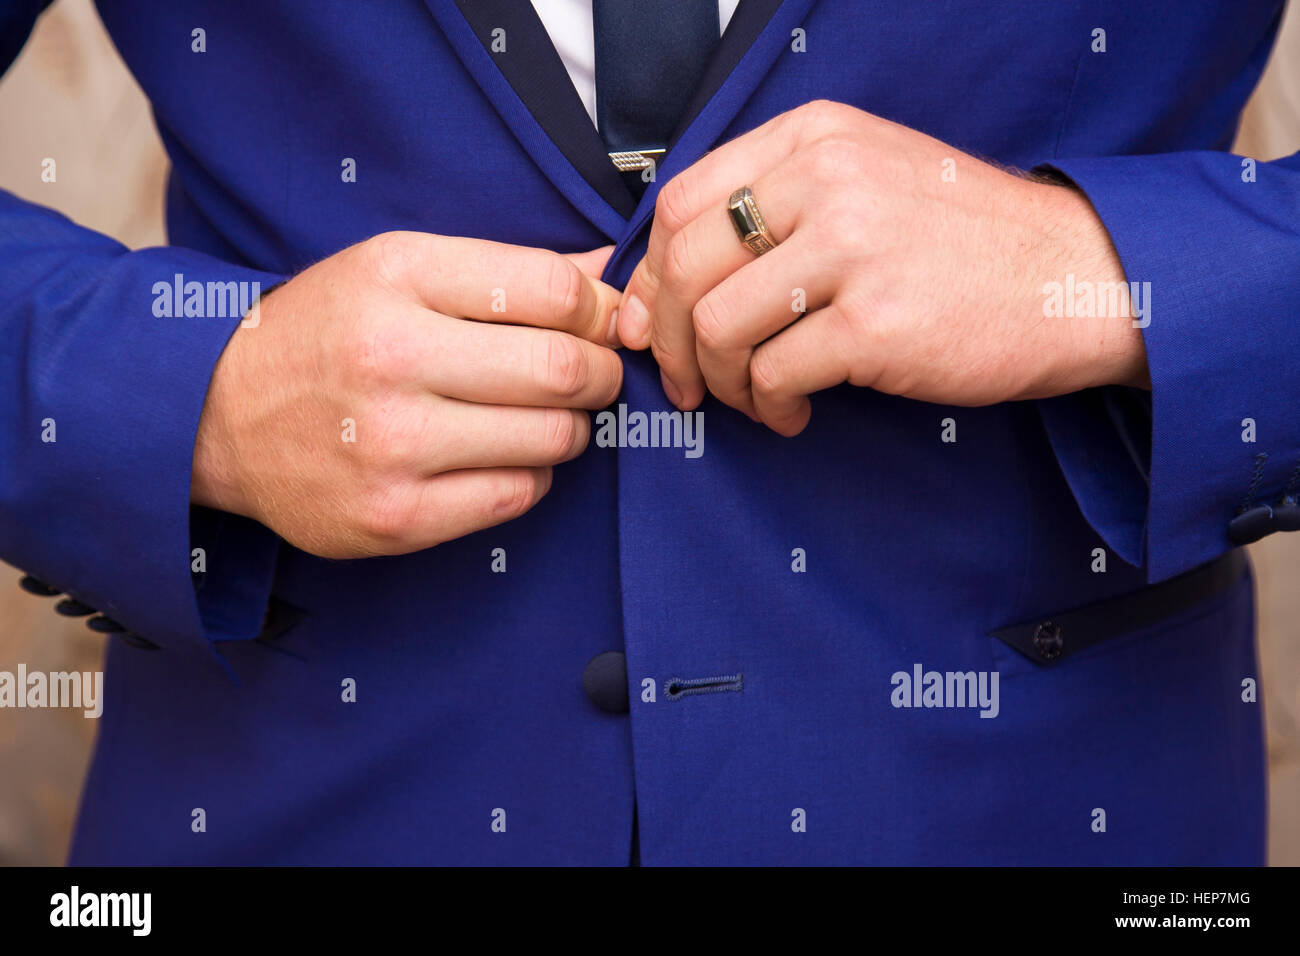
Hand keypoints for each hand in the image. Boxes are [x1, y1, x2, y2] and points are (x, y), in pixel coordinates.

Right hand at [192, 232, 622, 557]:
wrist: (218, 416)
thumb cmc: (329, 333)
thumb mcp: (400, 270)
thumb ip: (506, 270)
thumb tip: (610, 276)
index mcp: (397, 277)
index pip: (553, 289)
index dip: (600, 309)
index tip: (601, 323)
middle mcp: (391, 357)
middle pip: (563, 368)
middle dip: (602, 373)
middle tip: (595, 375)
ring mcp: (392, 445)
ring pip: (552, 438)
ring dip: (571, 427)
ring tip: (543, 415)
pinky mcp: (396, 516)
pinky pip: (518, 495)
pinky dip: (532, 474)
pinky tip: (503, 455)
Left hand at [617, 100, 1148, 434]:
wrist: (1075, 277)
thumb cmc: (961, 240)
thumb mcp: (867, 182)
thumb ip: (772, 212)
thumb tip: (662, 285)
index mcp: (815, 137)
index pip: (683, 201)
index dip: (651, 274)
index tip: (653, 321)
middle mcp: (827, 179)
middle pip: (686, 266)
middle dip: (668, 339)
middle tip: (683, 380)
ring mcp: (853, 248)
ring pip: (718, 326)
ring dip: (718, 381)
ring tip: (752, 400)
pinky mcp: (877, 322)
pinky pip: (773, 374)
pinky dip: (768, 407)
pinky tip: (793, 413)